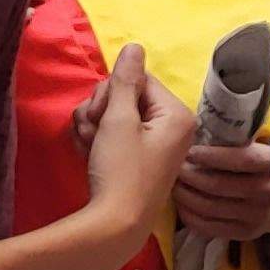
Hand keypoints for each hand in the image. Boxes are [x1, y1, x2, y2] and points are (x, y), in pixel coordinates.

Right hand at [79, 45, 195, 225]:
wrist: (114, 222)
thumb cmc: (121, 170)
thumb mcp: (119, 120)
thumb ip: (125, 81)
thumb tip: (135, 47)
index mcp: (178, 113)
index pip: (138, 79)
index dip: (112, 92)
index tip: (103, 115)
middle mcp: (173, 125)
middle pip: (126, 95)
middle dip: (101, 111)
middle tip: (95, 134)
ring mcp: (156, 142)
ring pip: (114, 113)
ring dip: (95, 126)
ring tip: (92, 147)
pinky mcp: (139, 155)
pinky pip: (113, 133)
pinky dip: (97, 139)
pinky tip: (91, 153)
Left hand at [173, 140, 269, 241]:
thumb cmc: (260, 170)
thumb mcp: (256, 151)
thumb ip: (233, 144)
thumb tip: (194, 135)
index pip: (241, 159)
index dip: (212, 156)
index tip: (189, 152)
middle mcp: (267, 191)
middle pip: (219, 185)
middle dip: (189, 176)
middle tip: (174, 168)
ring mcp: (256, 215)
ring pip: (209, 207)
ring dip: (184, 196)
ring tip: (174, 185)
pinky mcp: (245, 233)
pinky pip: (207, 226)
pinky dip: (188, 215)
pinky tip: (181, 204)